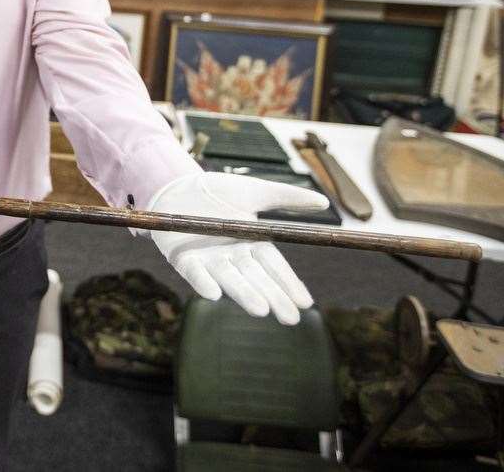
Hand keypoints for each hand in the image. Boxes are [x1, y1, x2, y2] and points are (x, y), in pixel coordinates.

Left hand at [133, 171, 327, 324]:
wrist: (177, 185)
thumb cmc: (217, 191)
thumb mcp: (255, 192)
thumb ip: (288, 197)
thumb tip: (325, 203)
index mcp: (252, 244)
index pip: (275, 268)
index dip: (289, 284)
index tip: (305, 303)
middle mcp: (233, 257)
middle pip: (257, 279)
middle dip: (274, 298)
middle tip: (290, 318)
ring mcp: (210, 260)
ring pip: (231, 280)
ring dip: (244, 295)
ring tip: (261, 310)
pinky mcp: (184, 260)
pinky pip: (195, 274)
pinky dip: (204, 283)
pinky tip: (214, 294)